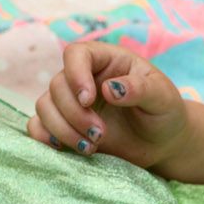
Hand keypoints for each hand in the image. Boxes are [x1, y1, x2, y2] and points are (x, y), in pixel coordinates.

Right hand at [26, 42, 191, 169]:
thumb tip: (110, 89)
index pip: (76, 54)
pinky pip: (38, 126)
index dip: (75, 75)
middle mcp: (83, 78)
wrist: (163, 144)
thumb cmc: (165, 113)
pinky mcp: (65, 126)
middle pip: (57, 86)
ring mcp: (71, 102)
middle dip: (75, 113)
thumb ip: (141, 89)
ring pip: (44, 106)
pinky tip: (67, 149)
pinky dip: (45, 137)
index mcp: (106, 61)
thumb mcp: (163, 98)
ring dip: (63, 129)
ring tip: (92, 147)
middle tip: (101, 134)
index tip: (89, 100)